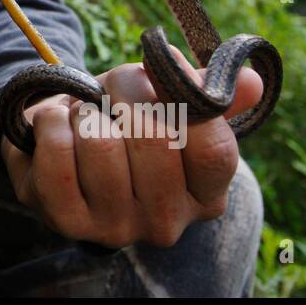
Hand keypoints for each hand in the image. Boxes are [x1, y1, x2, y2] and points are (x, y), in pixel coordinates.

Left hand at [2, 45, 264, 248]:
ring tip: (85, 116)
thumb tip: (252, 83)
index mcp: (206, 195)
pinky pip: (58, 154)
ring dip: (86, 111)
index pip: (213, 148)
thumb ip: (205, 94)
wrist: (59, 149)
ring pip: (102, 143)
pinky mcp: (66, 221)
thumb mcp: (167, 103)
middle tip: (113, 95)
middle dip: (126, 94)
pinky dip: (53, 123)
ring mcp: (116, 228)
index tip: (158, 77)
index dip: (183, 99)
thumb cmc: (122, 122)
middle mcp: (167, 222)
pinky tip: (58, 126)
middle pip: (155, 138)